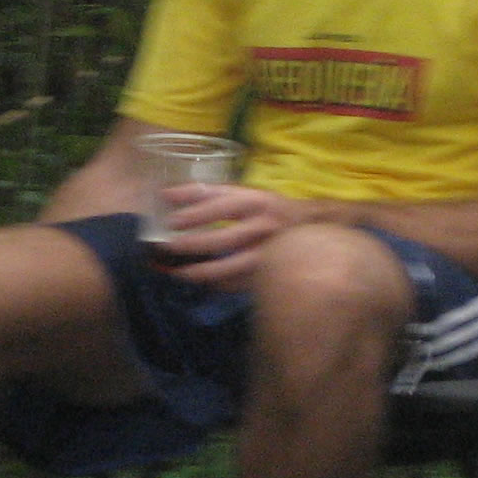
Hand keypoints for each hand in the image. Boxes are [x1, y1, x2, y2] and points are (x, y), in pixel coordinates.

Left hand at [149, 183, 313, 289]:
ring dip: (198, 272)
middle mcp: (262, 228)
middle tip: (165, 247)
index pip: (222, 206)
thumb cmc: (269, 207)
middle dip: (191, 245)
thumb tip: (167, 195)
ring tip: (174, 271)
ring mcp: (266, 256)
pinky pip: (235, 284)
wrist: (312, 228)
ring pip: (228, 269)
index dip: (196, 213)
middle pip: (223, 240)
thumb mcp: (246, 192)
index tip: (171, 219)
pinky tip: (197, 282)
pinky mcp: (266, 276)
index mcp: (257, 202)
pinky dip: (213, 284)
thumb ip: (210, 192)